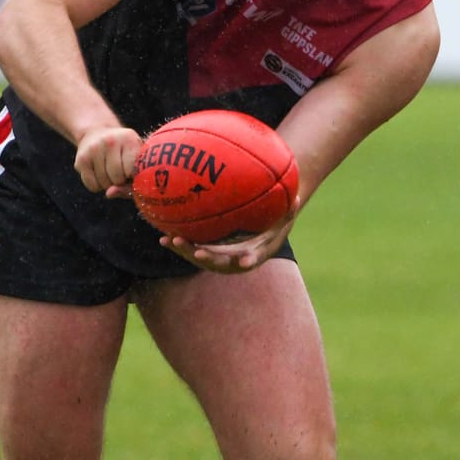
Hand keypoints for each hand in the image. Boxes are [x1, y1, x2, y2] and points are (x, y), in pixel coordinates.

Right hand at [75, 125, 142, 195]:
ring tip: (110, 171)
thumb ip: (131, 183)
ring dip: (109, 184)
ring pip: (104, 184)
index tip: (133, 172)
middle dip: (120, 181)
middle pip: (117, 178)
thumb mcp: (134, 161)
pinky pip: (92, 186)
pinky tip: (99, 174)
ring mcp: (93, 149)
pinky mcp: (81, 159)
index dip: (134, 177)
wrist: (98, 133)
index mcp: (129, 139)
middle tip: (121, 172)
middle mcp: (110, 141)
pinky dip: (97, 186)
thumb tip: (109, 193)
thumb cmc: (124, 153)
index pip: (132, 170)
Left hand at [162, 194, 300, 274]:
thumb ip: (289, 210)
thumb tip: (297, 197)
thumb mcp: (284, 218)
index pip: (252, 259)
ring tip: (170, 240)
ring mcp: (219, 259)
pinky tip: (162, 237)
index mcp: (255, 254)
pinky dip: (179, 245)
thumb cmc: (273, 223)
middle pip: (219, 262)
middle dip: (206, 257)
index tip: (243, 261)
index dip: (247, 261)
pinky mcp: (207, 253)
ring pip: (200, 258)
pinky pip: (191, 249)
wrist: (258, 234)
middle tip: (196, 250)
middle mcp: (235, 261)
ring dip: (185, 251)